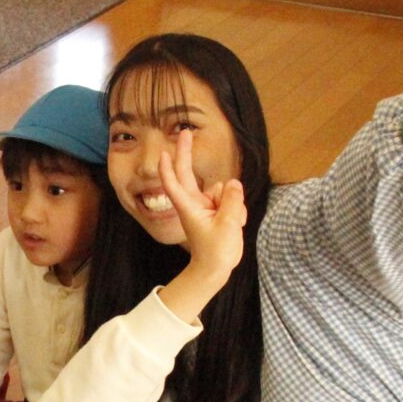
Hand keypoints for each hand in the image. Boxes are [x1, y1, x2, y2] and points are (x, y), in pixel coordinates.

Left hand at [160, 129, 247, 280]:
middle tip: (185, 132)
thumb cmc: (214, 251)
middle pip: (188, 173)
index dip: (168, 167)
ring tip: (231, 224)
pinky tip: (235, 224)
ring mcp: (207, 205)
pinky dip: (237, 210)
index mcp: (188, 207)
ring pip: (223, 190)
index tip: (165, 151)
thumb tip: (233, 182)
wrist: (216, 269)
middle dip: (186, 152)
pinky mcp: (218, 209)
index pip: (173, 184)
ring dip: (232, 202)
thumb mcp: (227, 224)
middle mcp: (195, 202)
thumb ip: (232, 200)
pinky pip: (232, 199)